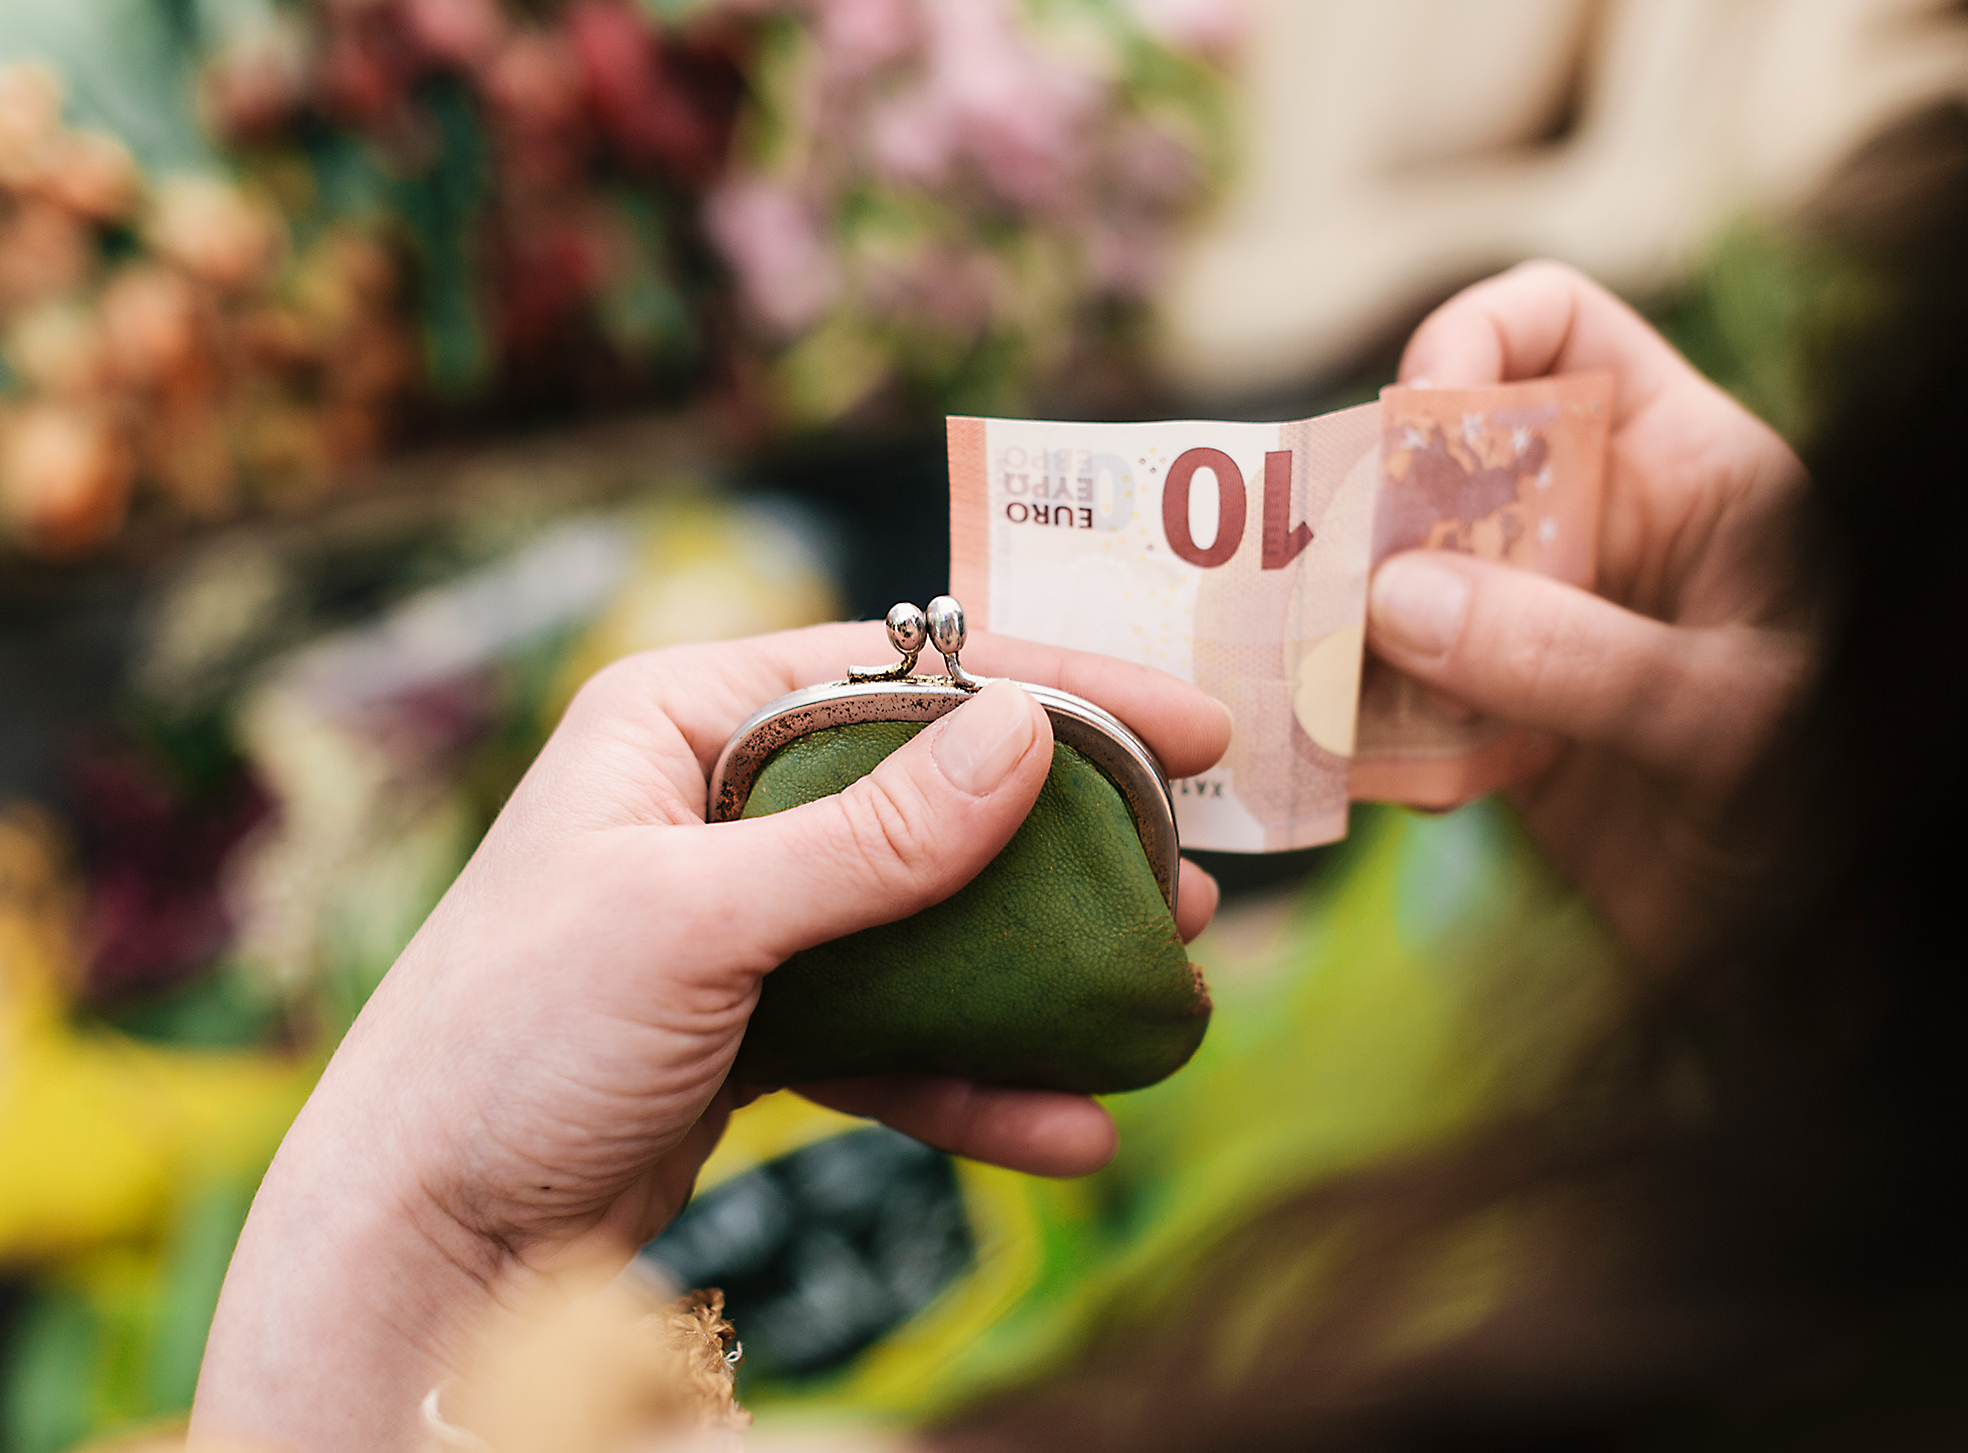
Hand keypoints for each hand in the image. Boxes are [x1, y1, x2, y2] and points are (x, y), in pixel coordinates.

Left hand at [192, 622, 1230, 1452]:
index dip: (1056, 690)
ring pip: (929, 918)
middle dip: (1067, 844)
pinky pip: (896, 1030)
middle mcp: (719, 800)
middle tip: (1189, 881)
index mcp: (683, 719)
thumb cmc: (508, 1041)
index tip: (1187, 729)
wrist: (420, 1235)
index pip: (905, 672)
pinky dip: (976, 1078)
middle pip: (934, 795)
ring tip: (1162, 992)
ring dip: (1044, 964)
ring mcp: (746, 916)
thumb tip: (1027, 735)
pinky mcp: (762, 1021)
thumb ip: (869, 836)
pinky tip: (1066, 1126)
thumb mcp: (692, 919)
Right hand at [1366, 262, 1815, 965]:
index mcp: (1685, 470)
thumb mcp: (1725, 718)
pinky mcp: (1491, 717)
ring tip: (1327, 684)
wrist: (1804, 961)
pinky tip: (1400, 778)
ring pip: (1397, 578)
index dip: (1471, 343)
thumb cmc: (1823, 812)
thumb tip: (1392, 601)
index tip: (1408, 425)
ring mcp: (1536, 625)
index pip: (1559, 330)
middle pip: (1442, 455)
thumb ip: (1572, 653)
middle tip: (1325, 583)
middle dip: (1371, 508)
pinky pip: (1392, 690)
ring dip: (1350, 627)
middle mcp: (1597, 530)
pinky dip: (1367, 724)